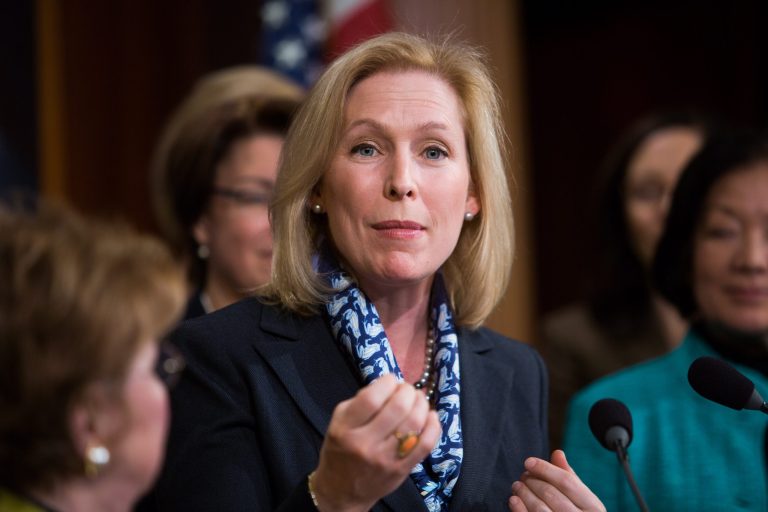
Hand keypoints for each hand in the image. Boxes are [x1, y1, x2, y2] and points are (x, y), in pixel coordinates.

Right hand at [311, 374, 441, 511]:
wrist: (342, 492)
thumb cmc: (340, 451)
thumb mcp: (338, 422)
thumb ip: (359, 401)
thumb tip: (388, 385)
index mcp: (345, 429)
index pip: (372, 399)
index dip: (387, 382)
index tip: (390, 380)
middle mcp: (365, 444)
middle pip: (397, 408)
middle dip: (407, 391)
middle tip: (406, 389)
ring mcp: (386, 459)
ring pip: (414, 423)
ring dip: (421, 404)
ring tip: (418, 399)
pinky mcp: (403, 469)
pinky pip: (426, 444)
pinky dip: (433, 425)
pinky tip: (430, 416)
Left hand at [508, 450, 604, 511]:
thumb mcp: (583, 500)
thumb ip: (570, 478)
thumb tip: (558, 453)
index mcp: (594, 508)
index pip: (567, 481)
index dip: (545, 469)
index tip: (528, 461)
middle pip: (550, 494)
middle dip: (532, 481)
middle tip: (522, 475)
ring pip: (539, 509)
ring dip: (524, 494)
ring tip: (517, 486)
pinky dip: (520, 509)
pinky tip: (514, 500)